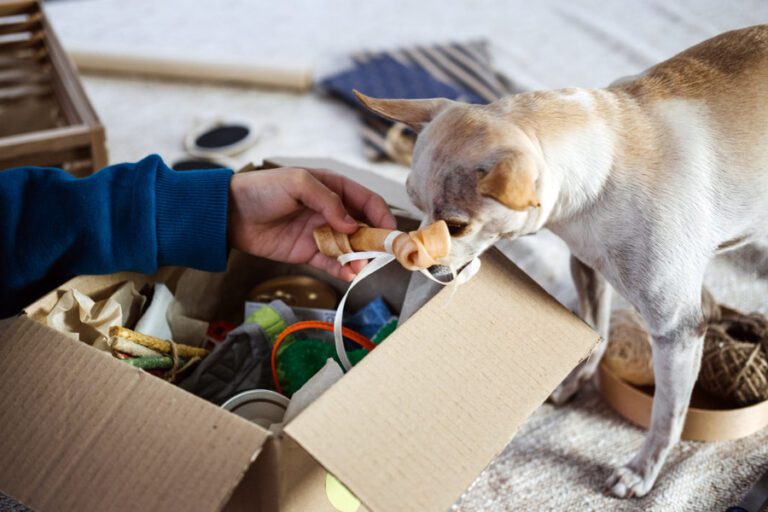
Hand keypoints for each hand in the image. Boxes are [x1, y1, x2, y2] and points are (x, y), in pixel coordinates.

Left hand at [227, 167, 395, 279]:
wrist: (230, 213)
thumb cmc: (263, 189)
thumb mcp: (298, 183)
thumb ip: (329, 201)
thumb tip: (352, 224)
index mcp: (333, 188)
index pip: (366, 201)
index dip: (381, 215)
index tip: (390, 231)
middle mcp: (331, 211)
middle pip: (363, 226)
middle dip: (375, 240)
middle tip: (382, 253)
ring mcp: (320, 233)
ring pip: (350, 247)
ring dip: (360, 257)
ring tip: (362, 267)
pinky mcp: (308, 252)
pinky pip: (331, 263)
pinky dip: (343, 270)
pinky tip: (350, 274)